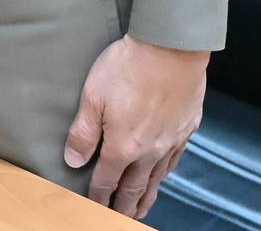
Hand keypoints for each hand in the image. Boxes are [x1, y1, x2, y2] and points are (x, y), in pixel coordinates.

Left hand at [62, 36, 208, 217]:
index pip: (107, 181)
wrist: (172, 47)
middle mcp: (149, 150)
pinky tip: (163, 173)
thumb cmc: (130, 65)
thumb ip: (83, 132)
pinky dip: (166, 172)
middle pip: (135, 187)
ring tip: (142, 208)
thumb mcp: (93, 95)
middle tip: (119, 218)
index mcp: (123, 146)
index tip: (95, 208)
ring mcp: (171, 140)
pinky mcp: (187, 126)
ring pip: (157, 178)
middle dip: (124, 206)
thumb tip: (73, 160)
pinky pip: (175, 159)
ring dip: (147, 196)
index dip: (99, 197)